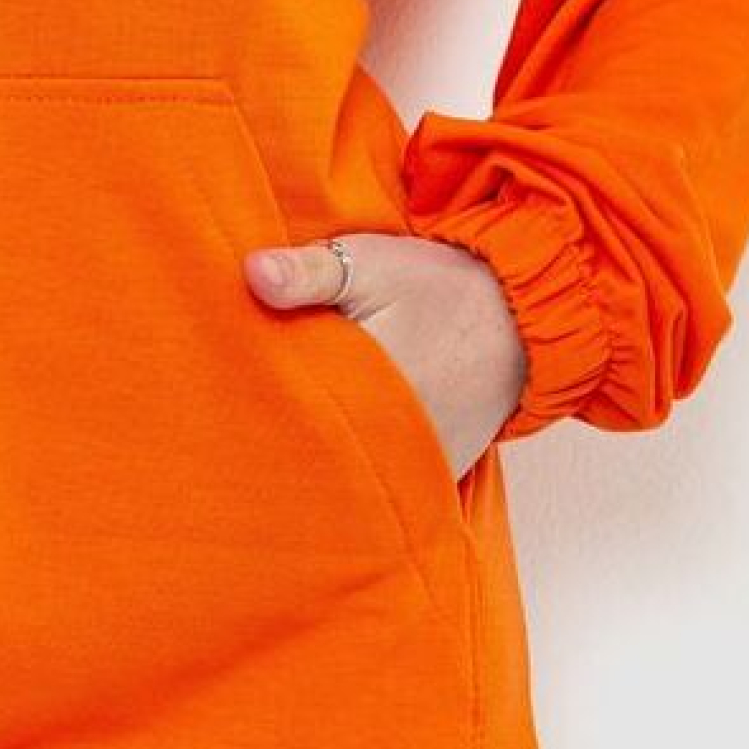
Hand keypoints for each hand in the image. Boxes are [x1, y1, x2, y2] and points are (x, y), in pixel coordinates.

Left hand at [243, 231, 527, 480]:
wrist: (521, 314)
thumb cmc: (437, 286)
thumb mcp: (369, 265)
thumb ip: (311, 274)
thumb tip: (253, 273)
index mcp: (370, 388)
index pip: (294, 414)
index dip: (257, 411)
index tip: (226, 407)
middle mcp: (397, 441)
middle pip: (320, 453)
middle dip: (284, 441)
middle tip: (243, 428)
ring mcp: (422, 464)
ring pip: (356, 474)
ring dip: (325, 460)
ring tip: (279, 448)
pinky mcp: (440, 472)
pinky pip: (392, 484)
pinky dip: (366, 470)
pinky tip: (338, 450)